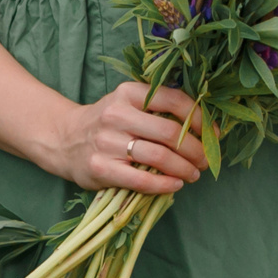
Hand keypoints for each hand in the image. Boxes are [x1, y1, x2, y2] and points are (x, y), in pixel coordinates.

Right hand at [53, 81, 206, 194]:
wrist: (64, 139)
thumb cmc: (108, 122)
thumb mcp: (129, 103)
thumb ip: (160, 108)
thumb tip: (206, 126)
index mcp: (129, 93)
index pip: (174, 101)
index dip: (200, 119)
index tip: (213, 134)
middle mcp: (117, 114)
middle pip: (169, 133)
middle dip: (196, 150)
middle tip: (206, 160)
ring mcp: (107, 142)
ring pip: (158, 157)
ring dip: (184, 169)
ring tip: (194, 174)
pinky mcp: (100, 168)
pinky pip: (141, 180)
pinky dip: (164, 185)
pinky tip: (175, 185)